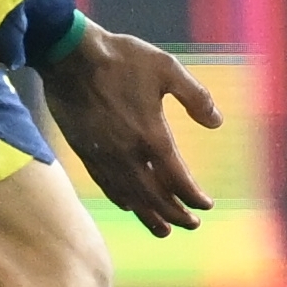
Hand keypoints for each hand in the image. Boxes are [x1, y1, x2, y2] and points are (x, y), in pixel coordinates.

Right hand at [41, 21, 221, 238]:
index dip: (193, 196)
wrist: (69, 56)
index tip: (206, 205)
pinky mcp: (85, 153)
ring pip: (130, 197)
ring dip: (149, 216)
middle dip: (175, 213)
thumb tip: (216, 122)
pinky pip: (107, 186)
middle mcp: (128, 154)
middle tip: (192, 224)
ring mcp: (104, 157)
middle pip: (155, 196)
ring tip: (163, 230)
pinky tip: (129, 206)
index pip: (177, 179)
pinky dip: (122, 200)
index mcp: (151, 136)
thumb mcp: (167, 68)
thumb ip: (195, 97)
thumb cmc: (121, 59)